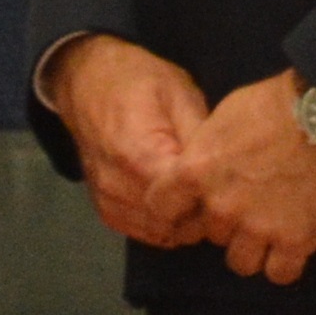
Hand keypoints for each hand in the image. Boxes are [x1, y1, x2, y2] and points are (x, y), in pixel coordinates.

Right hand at [43, 34, 216, 249]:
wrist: (86, 82)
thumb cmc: (138, 82)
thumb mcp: (180, 94)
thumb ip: (200, 137)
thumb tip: (225, 172)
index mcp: (136, 154)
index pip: (181, 202)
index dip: (211, 199)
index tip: (229, 185)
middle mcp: (116, 184)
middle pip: (172, 223)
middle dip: (201, 214)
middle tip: (220, 191)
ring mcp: (108, 200)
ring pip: (160, 232)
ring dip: (184, 222)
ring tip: (199, 195)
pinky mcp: (106, 209)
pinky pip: (144, 232)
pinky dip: (166, 224)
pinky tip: (178, 202)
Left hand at [173, 72, 315, 282]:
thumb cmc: (275, 103)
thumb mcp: (223, 116)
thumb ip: (206, 150)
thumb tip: (201, 166)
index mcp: (195, 172)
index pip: (160, 208)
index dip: (172, 211)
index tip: (187, 210)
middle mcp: (221, 207)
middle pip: (211, 234)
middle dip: (227, 223)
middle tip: (252, 205)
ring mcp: (259, 228)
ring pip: (241, 262)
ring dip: (253, 249)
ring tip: (272, 229)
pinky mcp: (297, 241)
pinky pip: (280, 273)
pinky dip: (284, 264)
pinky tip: (292, 246)